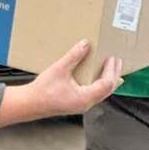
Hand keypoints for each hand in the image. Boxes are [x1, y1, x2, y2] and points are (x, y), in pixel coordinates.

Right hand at [0, 40, 122, 127]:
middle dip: (114, 75)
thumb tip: (85, 44)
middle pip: (108, 90)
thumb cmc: (43, 90)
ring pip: (102, 94)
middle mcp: (86, 104)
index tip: (112, 58)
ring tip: (114, 71)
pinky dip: (101, 86)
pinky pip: (95, 95)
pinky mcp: (77, 103)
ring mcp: (82, 105)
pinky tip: (99, 80)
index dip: (111, 70)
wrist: (30, 104)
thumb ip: (74, 56)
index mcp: (85, 97)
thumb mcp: (59, 69)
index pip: (106, 84)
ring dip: (109, 81)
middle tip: (118, 62)